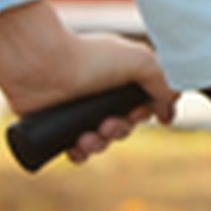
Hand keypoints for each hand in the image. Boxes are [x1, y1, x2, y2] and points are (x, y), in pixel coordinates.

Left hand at [0, 0, 177, 162]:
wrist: (41, 64)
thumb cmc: (89, 56)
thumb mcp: (141, 61)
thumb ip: (166, 83)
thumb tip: (170, 112)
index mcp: (123, 79)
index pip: (145, 106)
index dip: (145, 114)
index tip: (138, 112)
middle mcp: (102, 96)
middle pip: (124, 127)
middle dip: (120, 130)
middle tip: (108, 123)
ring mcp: (80, 112)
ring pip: (102, 142)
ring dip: (99, 144)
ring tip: (87, 136)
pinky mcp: (58, 127)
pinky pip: (76, 151)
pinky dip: (79, 154)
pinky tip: (76, 146)